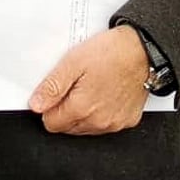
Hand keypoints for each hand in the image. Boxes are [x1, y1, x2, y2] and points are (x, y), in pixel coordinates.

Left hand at [28, 24, 151, 134]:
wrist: (143, 51)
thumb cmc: (111, 54)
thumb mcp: (72, 63)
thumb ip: (52, 87)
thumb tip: (36, 104)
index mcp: (82, 108)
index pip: (51, 124)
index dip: (49, 107)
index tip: (54, 93)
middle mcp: (99, 121)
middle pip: (67, 127)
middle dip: (64, 110)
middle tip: (73, 86)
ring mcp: (115, 123)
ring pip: (85, 128)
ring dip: (82, 113)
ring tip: (89, 87)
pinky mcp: (127, 121)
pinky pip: (105, 124)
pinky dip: (101, 113)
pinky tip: (103, 93)